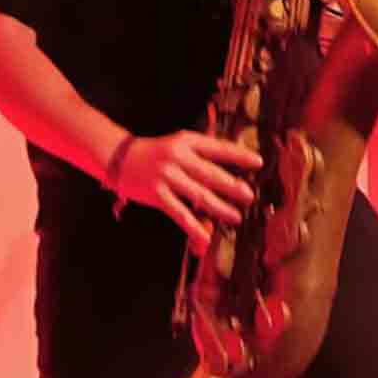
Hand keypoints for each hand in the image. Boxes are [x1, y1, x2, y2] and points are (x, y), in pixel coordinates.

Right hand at [111, 131, 261, 253]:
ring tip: (236, 215)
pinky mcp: (157, 195)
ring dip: (220, 207)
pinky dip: (194, 227)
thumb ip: (200, 155)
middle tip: (249, 195)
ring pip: (199, 195)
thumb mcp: (178, 144)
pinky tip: (206, 237)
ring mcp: (167, 176)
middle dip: (232, 186)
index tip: (258, 162)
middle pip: (211, 174)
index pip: (218, 148)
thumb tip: (227, 173)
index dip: (239, 155)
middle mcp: (178, 157)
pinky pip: (180, 213)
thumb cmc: (155, 153)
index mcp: (186, 141)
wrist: (120, 157)